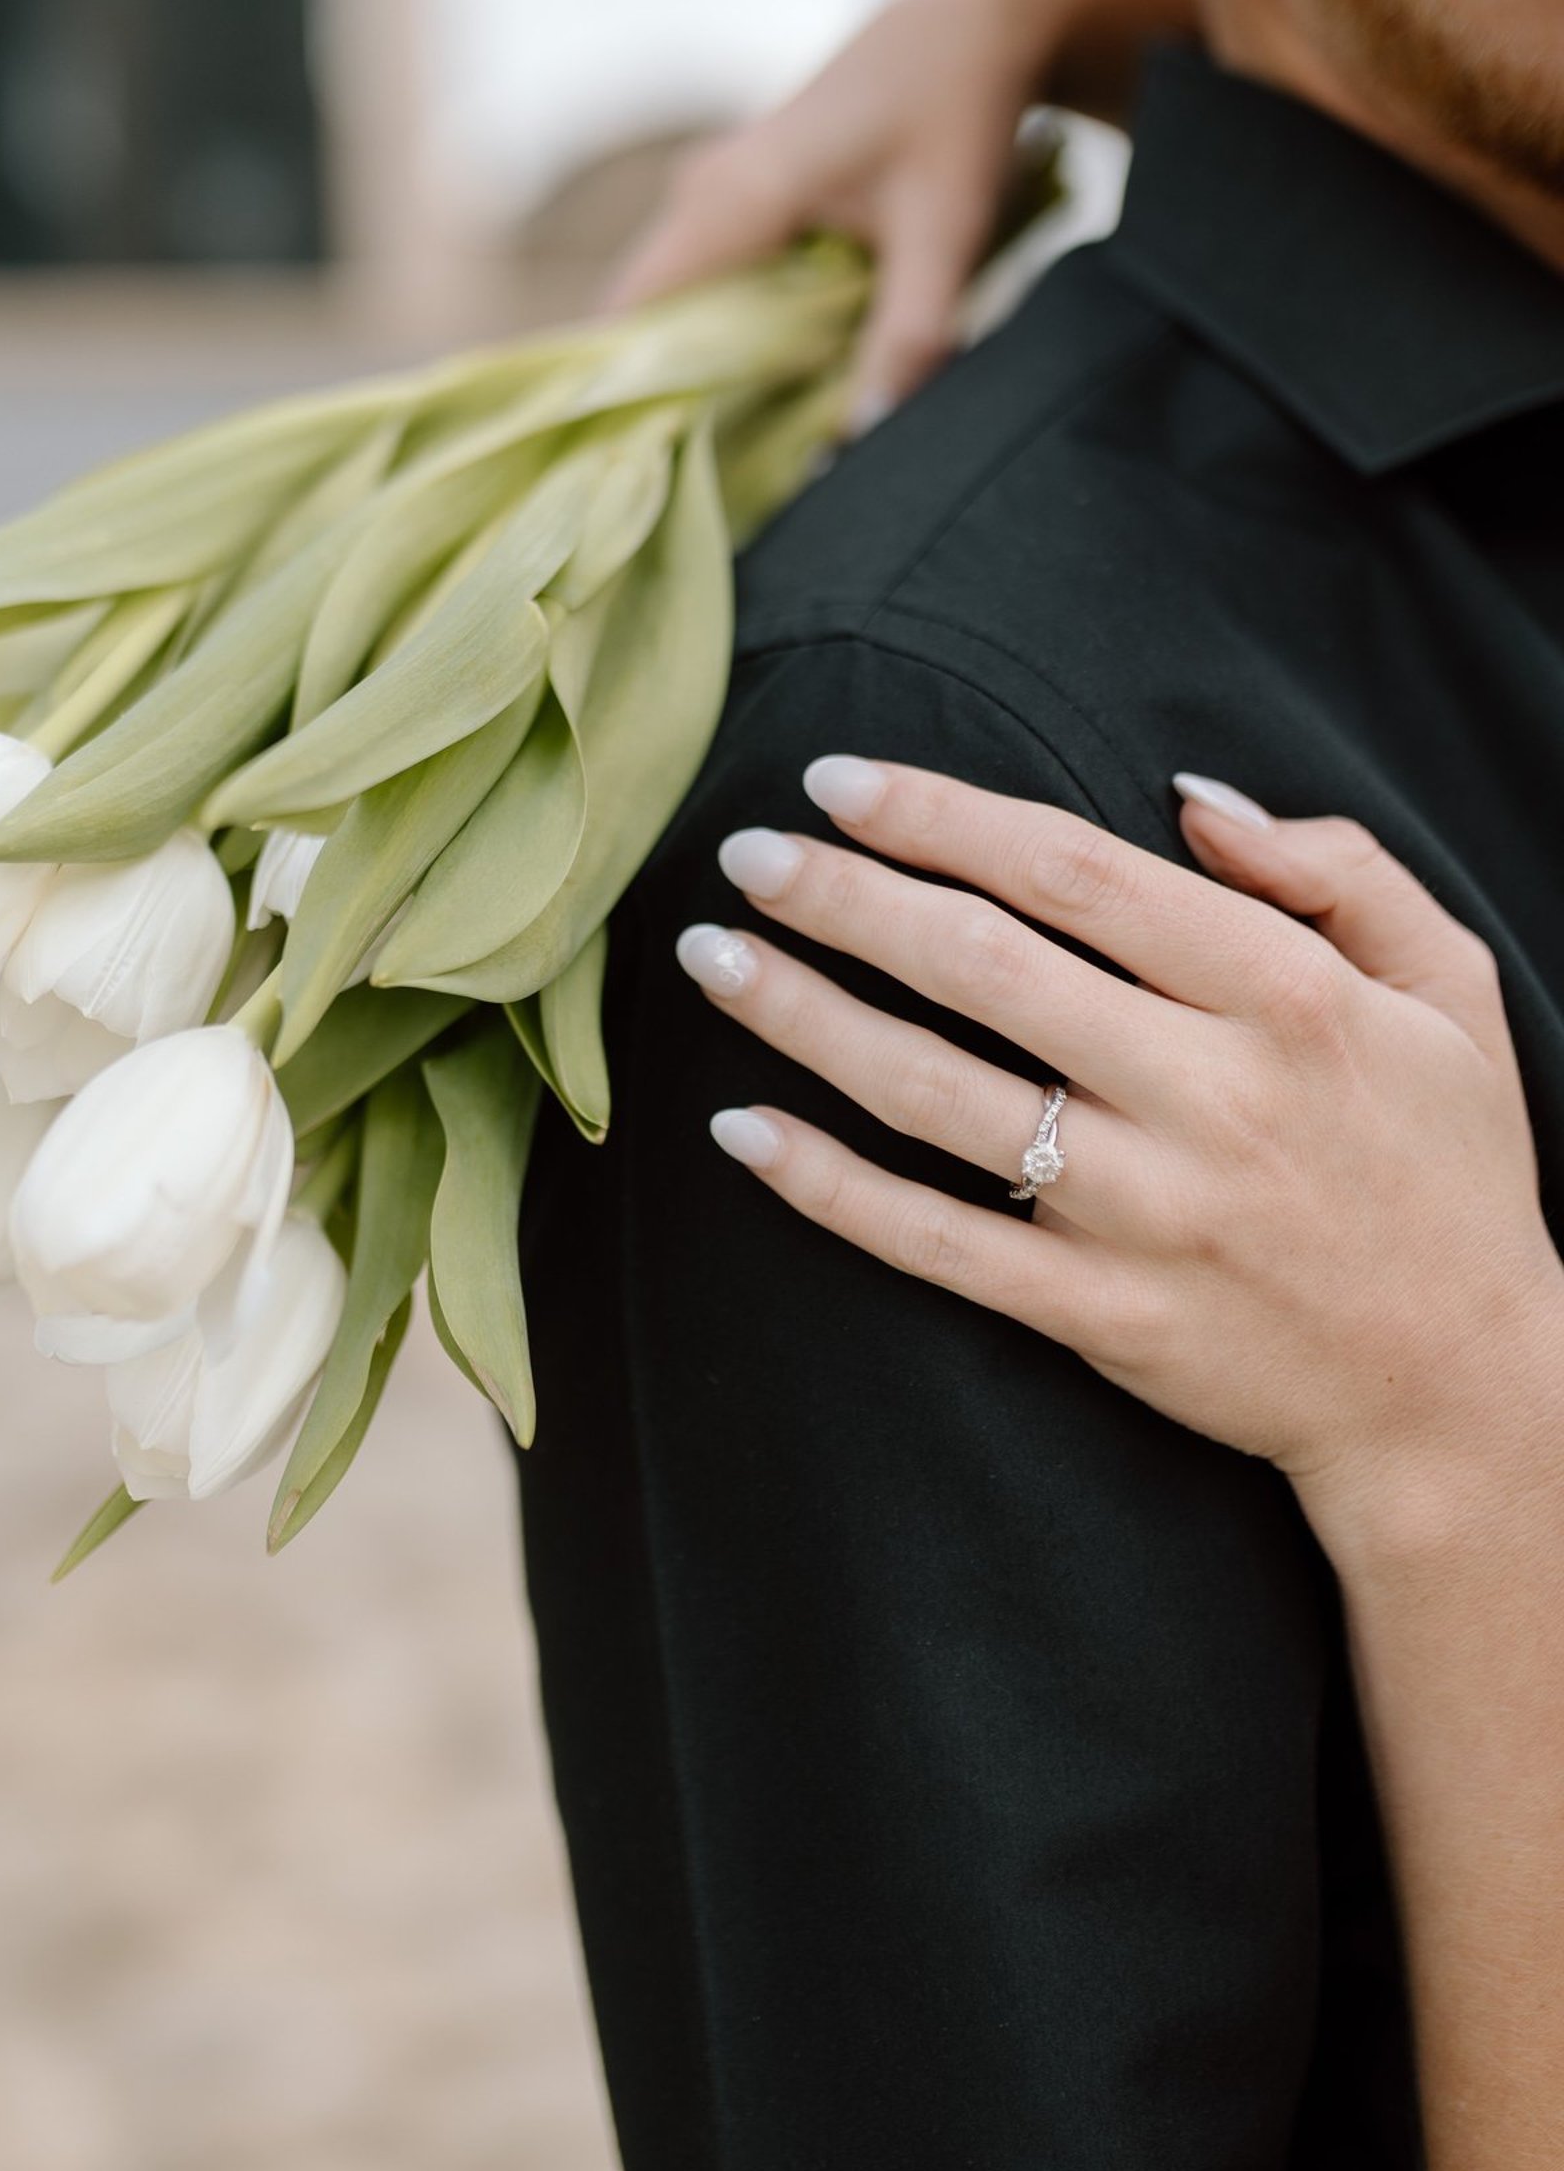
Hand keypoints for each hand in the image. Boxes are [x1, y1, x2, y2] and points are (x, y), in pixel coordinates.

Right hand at [606, 0, 1193, 431]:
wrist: (976, 15)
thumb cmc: (960, 109)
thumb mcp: (946, 226)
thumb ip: (911, 333)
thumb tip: (865, 440)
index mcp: (732, 202)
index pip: (631, 317)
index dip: (617, 397)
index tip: (620, 479)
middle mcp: (702, 195)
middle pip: (639, 321)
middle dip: (648, 402)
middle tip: (667, 499)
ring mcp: (715, 193)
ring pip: (669, 305)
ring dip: (682, 376)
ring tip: (700, 466)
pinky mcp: (741, 199)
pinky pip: (701, 285)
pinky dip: (714, 341)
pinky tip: (747, 400)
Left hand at [675, 760, 1563, 1564]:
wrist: (1458, 1389)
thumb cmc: (1447, 1169)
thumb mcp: (1446, 990)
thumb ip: (1335, 868)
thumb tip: (1189, 796)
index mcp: (1286, 995)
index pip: (1074, 872)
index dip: (942, 815)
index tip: (839, 780)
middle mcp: (1209, 1095)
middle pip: (982, 967)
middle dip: (843, 897)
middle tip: (743, 850)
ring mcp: (1147, 1214)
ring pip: (935, 1094)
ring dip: (804, 1019)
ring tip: (712, 957)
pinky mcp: (1100, 1317)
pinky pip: (935, 1242)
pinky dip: (827, 1187)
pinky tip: (739, 1129)